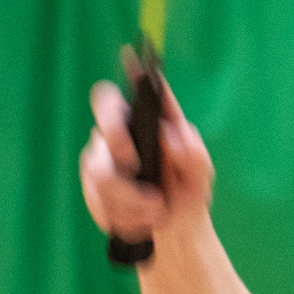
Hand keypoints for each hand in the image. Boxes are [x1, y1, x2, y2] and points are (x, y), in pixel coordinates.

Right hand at [80, 76, 215, 248]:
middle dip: (117, 143)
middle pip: (104, 125)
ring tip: (156, 213)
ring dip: (132, 199)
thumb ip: (192, 154)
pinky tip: (141, 222)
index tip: (129, 58)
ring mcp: (102, 161)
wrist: (174, 235)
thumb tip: (168, 136)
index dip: (128, 75)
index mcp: (148, 123)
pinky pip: (98, 199)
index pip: (133, 91)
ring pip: (100, 173)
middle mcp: (119, 135)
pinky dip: (124, 215)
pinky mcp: (93, 189)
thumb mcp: (200, 175)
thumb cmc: (188, 196)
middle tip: (136, 166)